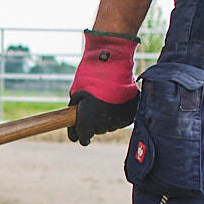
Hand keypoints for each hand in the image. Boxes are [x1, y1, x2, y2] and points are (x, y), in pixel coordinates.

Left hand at [68, 29, 140, 144]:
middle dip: (94, 122)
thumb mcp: (75, 95)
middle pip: (98, 131)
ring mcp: (118, 120)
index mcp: (87, 121)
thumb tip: (73, 125)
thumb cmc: (89, 77)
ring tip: (106, 101)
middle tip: (94, 106)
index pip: (83, 139)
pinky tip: (115, 101)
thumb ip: (75, 113)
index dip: (81, 135)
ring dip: (107, 118)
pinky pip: (122, 120)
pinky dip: (119, 113)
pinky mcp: (130, 114)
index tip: (81, 129)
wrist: (111, 64)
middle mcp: (103, 124)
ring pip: (110, 125)